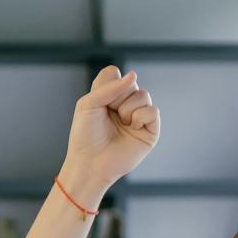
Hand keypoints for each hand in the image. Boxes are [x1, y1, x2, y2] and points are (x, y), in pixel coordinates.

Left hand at [61, 66, 158, 190]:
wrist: (90, 163)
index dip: (108, 83)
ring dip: (127, 108)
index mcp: (107, 97)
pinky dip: (140, 118)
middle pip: (130, 82)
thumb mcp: (88, 105)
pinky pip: (152, 110)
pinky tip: (132, 128)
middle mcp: (124, 104)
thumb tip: (133, 75)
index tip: (98, 100)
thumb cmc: (85, 136)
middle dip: (117, 97)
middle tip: (108, 114)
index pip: (114, 73)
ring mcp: (138, 116)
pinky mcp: (150, 129)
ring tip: (120, 123)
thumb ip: (109, 87)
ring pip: (143, 94)